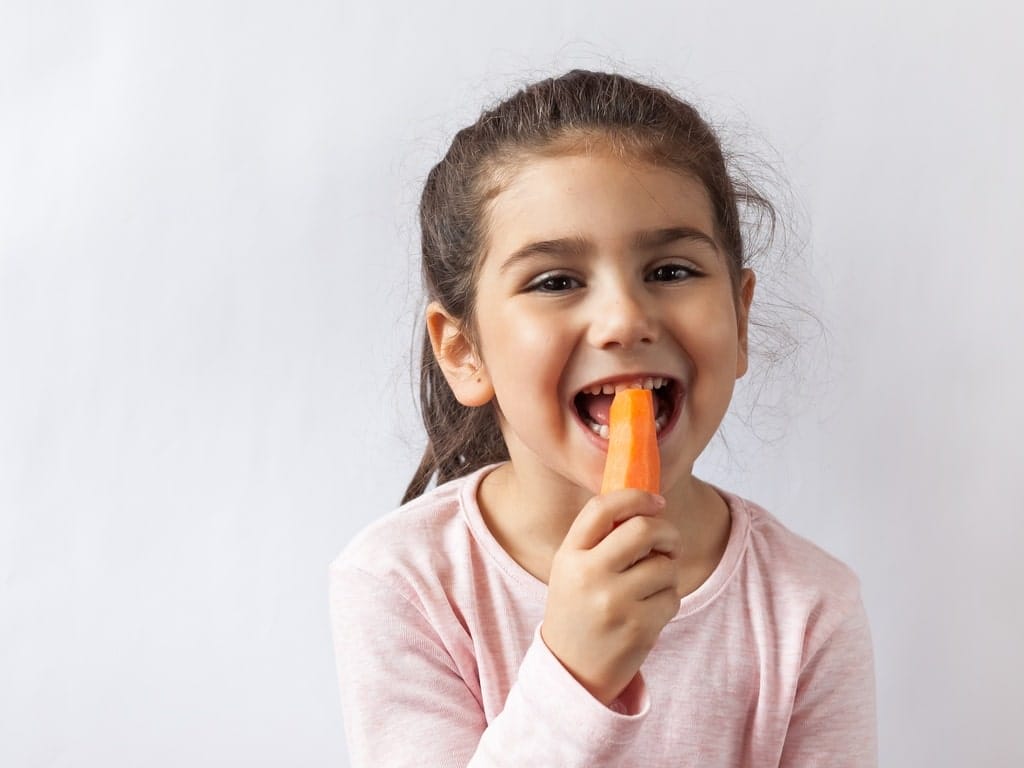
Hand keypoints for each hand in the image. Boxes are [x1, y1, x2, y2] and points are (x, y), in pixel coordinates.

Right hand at [540, 489, 681, 705]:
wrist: (572, 672)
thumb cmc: (578, 611)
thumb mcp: (572, 570)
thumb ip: (599, 539)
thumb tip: (648, 506)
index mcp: (569, 556)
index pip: (603, 508)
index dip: (636, 497)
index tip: (655, 502)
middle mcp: (588, 575)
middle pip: (643, 529)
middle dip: (666, 532)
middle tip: (669, 543)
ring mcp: (614, 603)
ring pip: (665, 566)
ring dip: (667, 572)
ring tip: (648, 588)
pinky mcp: (638, 628)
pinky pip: (672, 597)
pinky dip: (667, 600)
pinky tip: (647, 612)